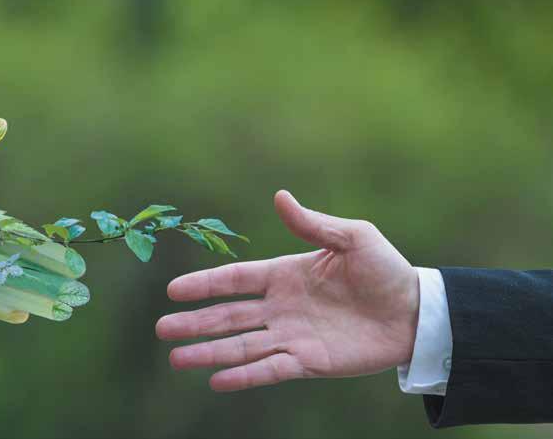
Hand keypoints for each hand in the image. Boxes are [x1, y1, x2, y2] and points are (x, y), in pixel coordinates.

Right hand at [156, 190, 419, 391]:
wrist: (416, 311)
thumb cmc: (385, 269)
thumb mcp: (352, 237)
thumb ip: (313, 224)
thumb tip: (279, 196)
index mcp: (285, 275)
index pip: (235, 280)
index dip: (204, 284)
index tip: (173, 290)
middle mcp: (281, 307)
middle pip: (228, 316)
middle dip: (195, 323)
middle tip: (162, 329)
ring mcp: (292, 336)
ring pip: (241, 345)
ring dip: (209, 353)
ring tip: (177, 359)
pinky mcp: (309, 362)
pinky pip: (270, 369)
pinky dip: (244, 376)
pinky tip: (217, 381)